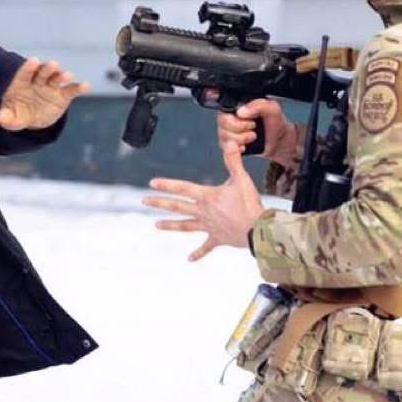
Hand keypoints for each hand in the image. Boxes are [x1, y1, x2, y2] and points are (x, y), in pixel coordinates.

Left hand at [0, 57, 89, 130]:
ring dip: (62, 76)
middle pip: (43, 72)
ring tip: (67, 75)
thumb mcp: (10, 118)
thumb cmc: (18, 114)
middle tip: (53, 64)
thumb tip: (1, 118)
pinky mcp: (63, 95)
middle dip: (48, 68)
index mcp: (22, 83)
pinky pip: (71, 90)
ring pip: (57, 78)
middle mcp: (38, 81)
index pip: (25, 73)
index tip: (34, 60)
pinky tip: (86, 85)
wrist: (32, 119)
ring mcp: (51, 87)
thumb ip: (6, 117)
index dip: (29, 67)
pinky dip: (79, 87)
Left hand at [143, 144, 264, 261]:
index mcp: (207, 197)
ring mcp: (209, 227)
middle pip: (177, 206)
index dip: (167, 184)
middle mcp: (203, 212)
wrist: (257, 230)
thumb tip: (229, 142)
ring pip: (185, 225)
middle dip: (159, 203)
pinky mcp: (217, 239)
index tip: (151, 183)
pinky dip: (198, 253)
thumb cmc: (249, 204)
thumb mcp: (241, 179)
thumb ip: (233, 161)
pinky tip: (189, 259)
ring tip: (156, 225)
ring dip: (171, 225)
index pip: (182, 188)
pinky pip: (206, 247)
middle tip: (144, 201)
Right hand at [217, 98, 297, 165]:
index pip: (224, 111)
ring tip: (253, 136)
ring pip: (224, 138)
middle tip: (253, 127)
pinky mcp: (229, 147)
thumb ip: (258, 105)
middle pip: (222, 125)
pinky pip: (226, 153)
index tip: (250, 121)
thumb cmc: (274, 122)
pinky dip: (235, 153)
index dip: (236, 118)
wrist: (278, 140)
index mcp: (236, 105)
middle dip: (240, 129)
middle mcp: (228, 118)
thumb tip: (241, 112)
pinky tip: (244, 147)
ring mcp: (227, 133)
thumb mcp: (272, 109)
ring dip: (241, 140)